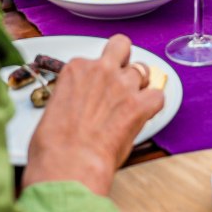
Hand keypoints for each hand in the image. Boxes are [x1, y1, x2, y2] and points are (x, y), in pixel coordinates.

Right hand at [22, 35, 164, 195]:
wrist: (68, 164)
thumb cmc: (53, 145)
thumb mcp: (54, 109)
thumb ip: (72, 98)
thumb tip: (79, 108)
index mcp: (76, 69)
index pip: (92, 60)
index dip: (96, 77)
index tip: (95, 90)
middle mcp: (100, 70)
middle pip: (121, 46)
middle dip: (123, 59)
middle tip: (121, 79)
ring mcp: (122, 85)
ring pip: (143, 70)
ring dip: (139, 85)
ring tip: (132, 104)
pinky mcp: (139, 104)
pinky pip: (158, 96)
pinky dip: (153, 105)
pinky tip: (144, 116)